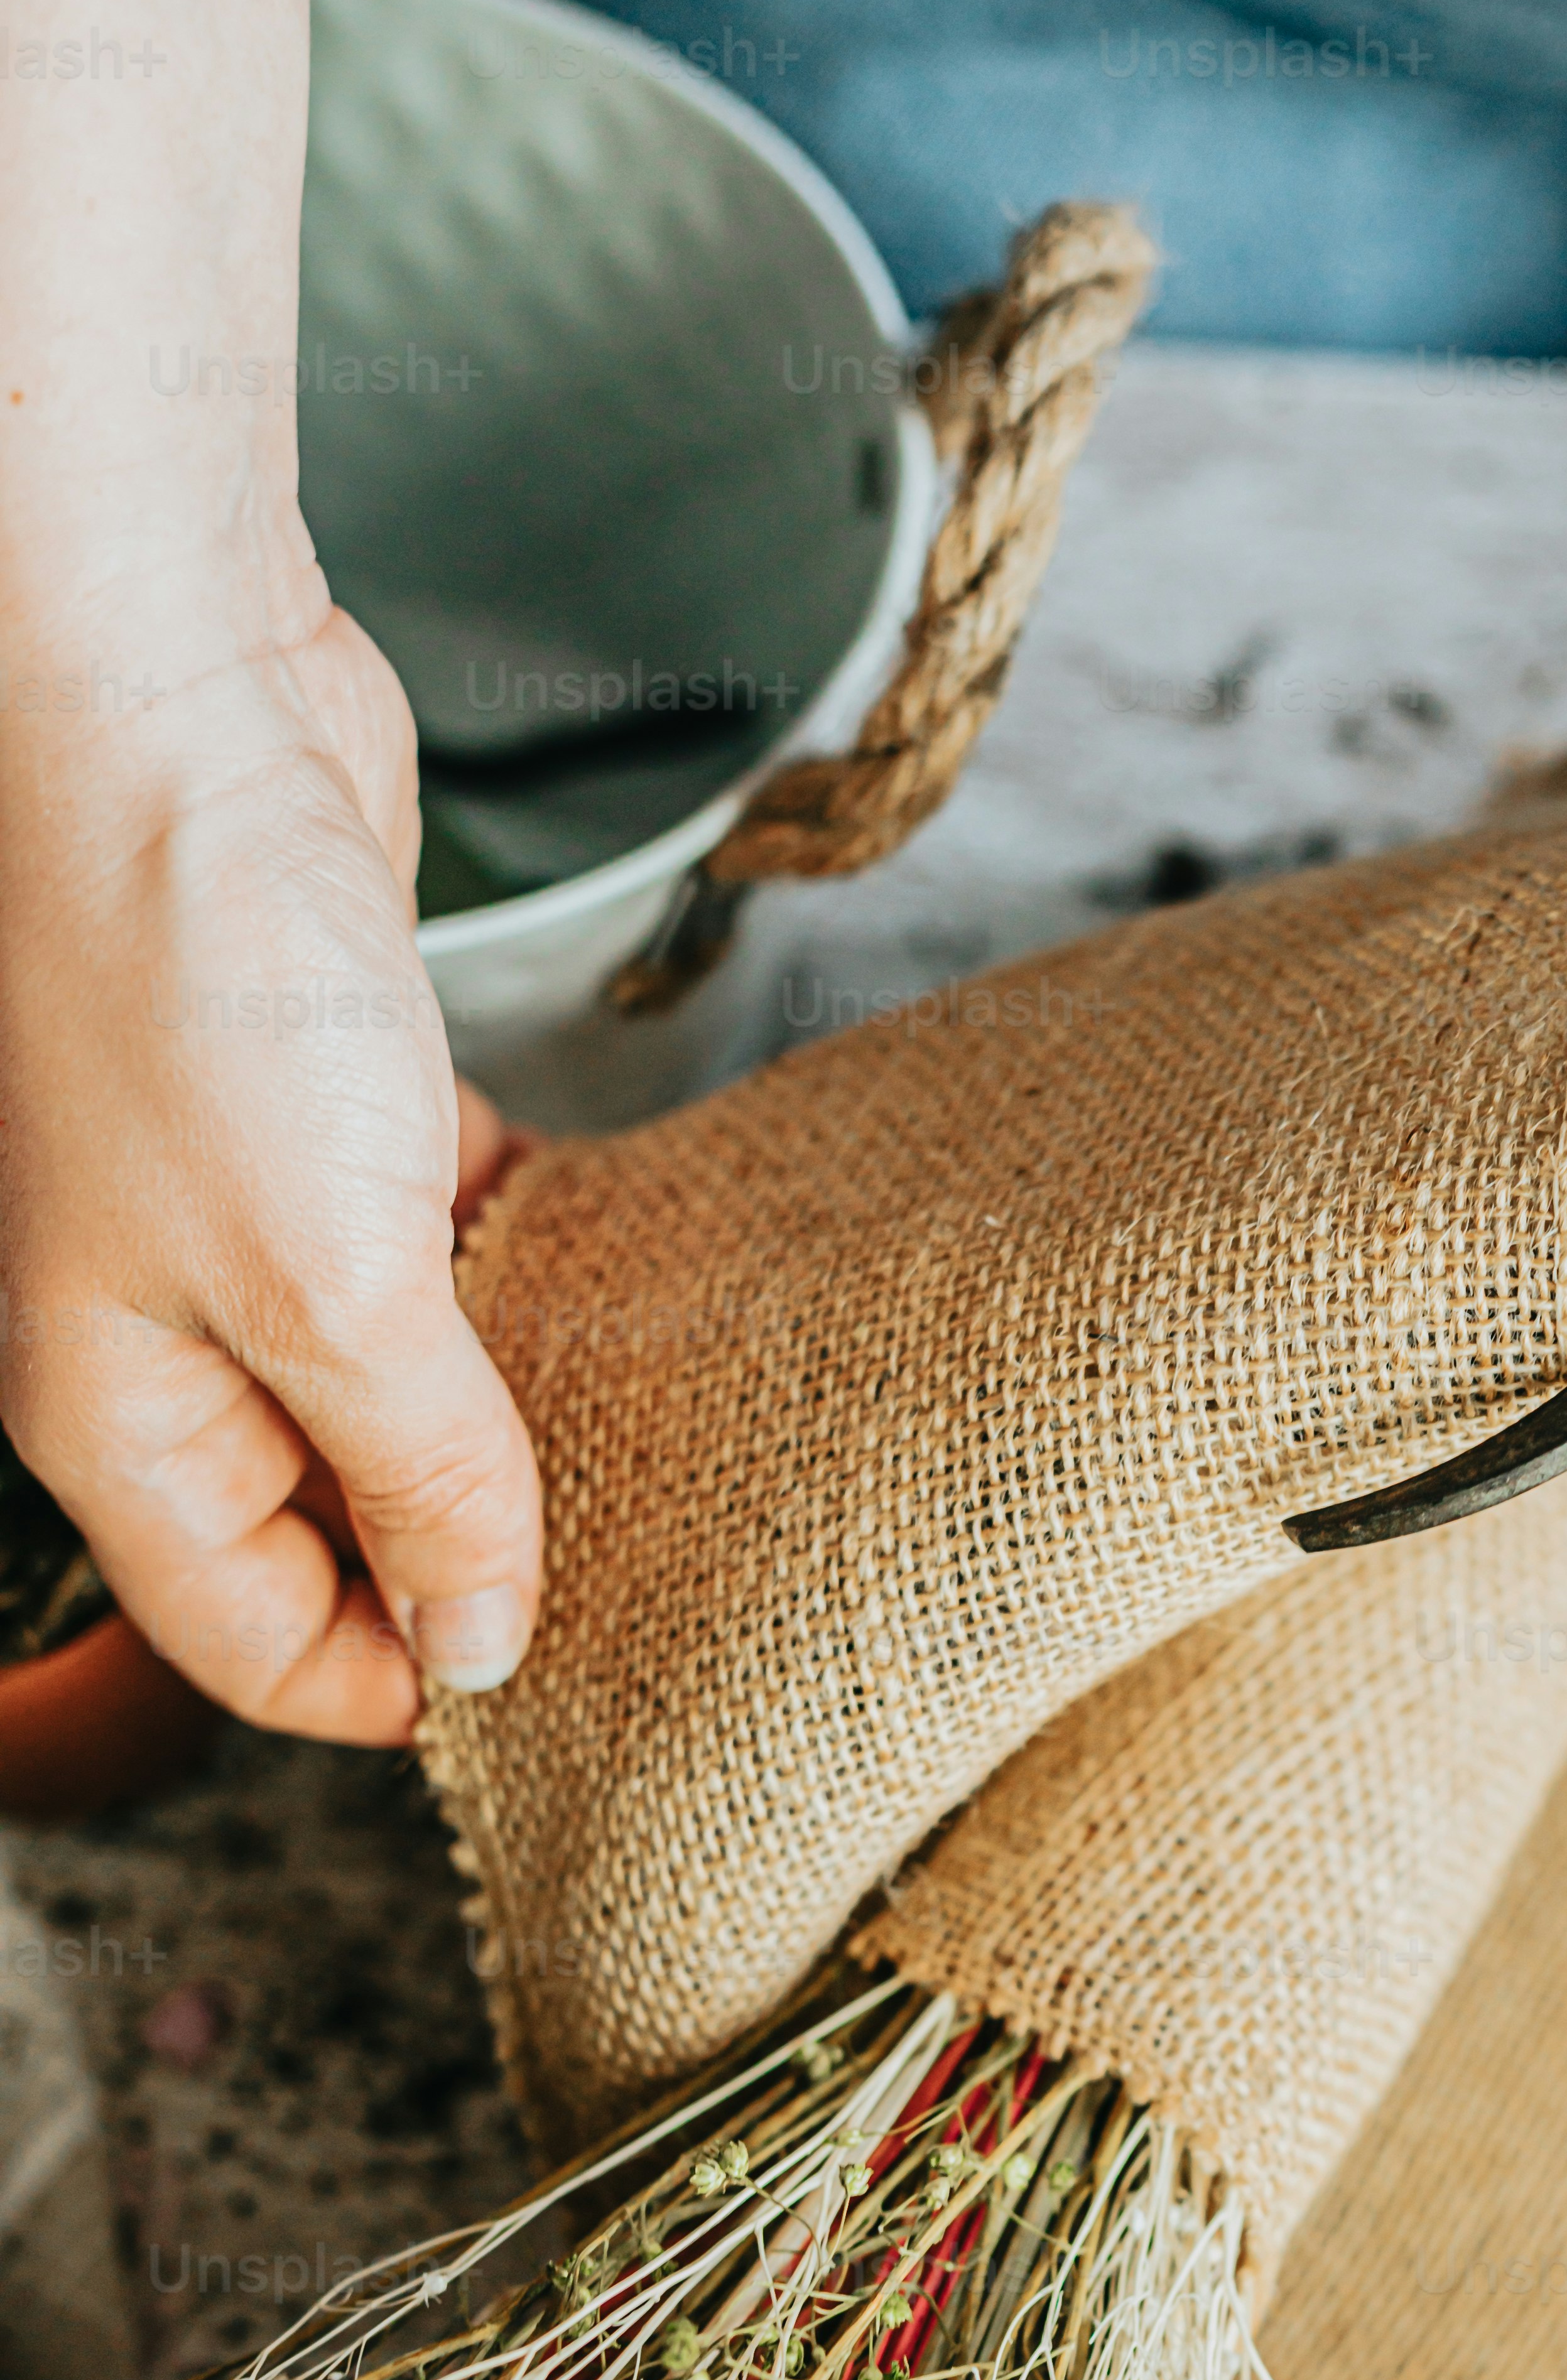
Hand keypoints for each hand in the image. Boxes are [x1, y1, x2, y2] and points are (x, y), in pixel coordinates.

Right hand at [0, 549, 540, 1745]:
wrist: (167, 700)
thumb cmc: (183, 969)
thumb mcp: (328, 1283)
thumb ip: (419, 1470)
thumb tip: (478, 1643)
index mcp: (113, 1409)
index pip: (247, 1633)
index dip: (391, 1679)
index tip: (542, 1674)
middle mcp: (163, 1326)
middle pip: (324, 1518)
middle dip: (459, 1545)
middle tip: (624, 1556)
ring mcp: (240, 1211)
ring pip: (390, 1380)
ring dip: (502, 1408)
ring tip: (639, 1432)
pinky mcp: (327, 1100)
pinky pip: (429, 1241)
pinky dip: (513, 1268)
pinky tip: (603, 1275)